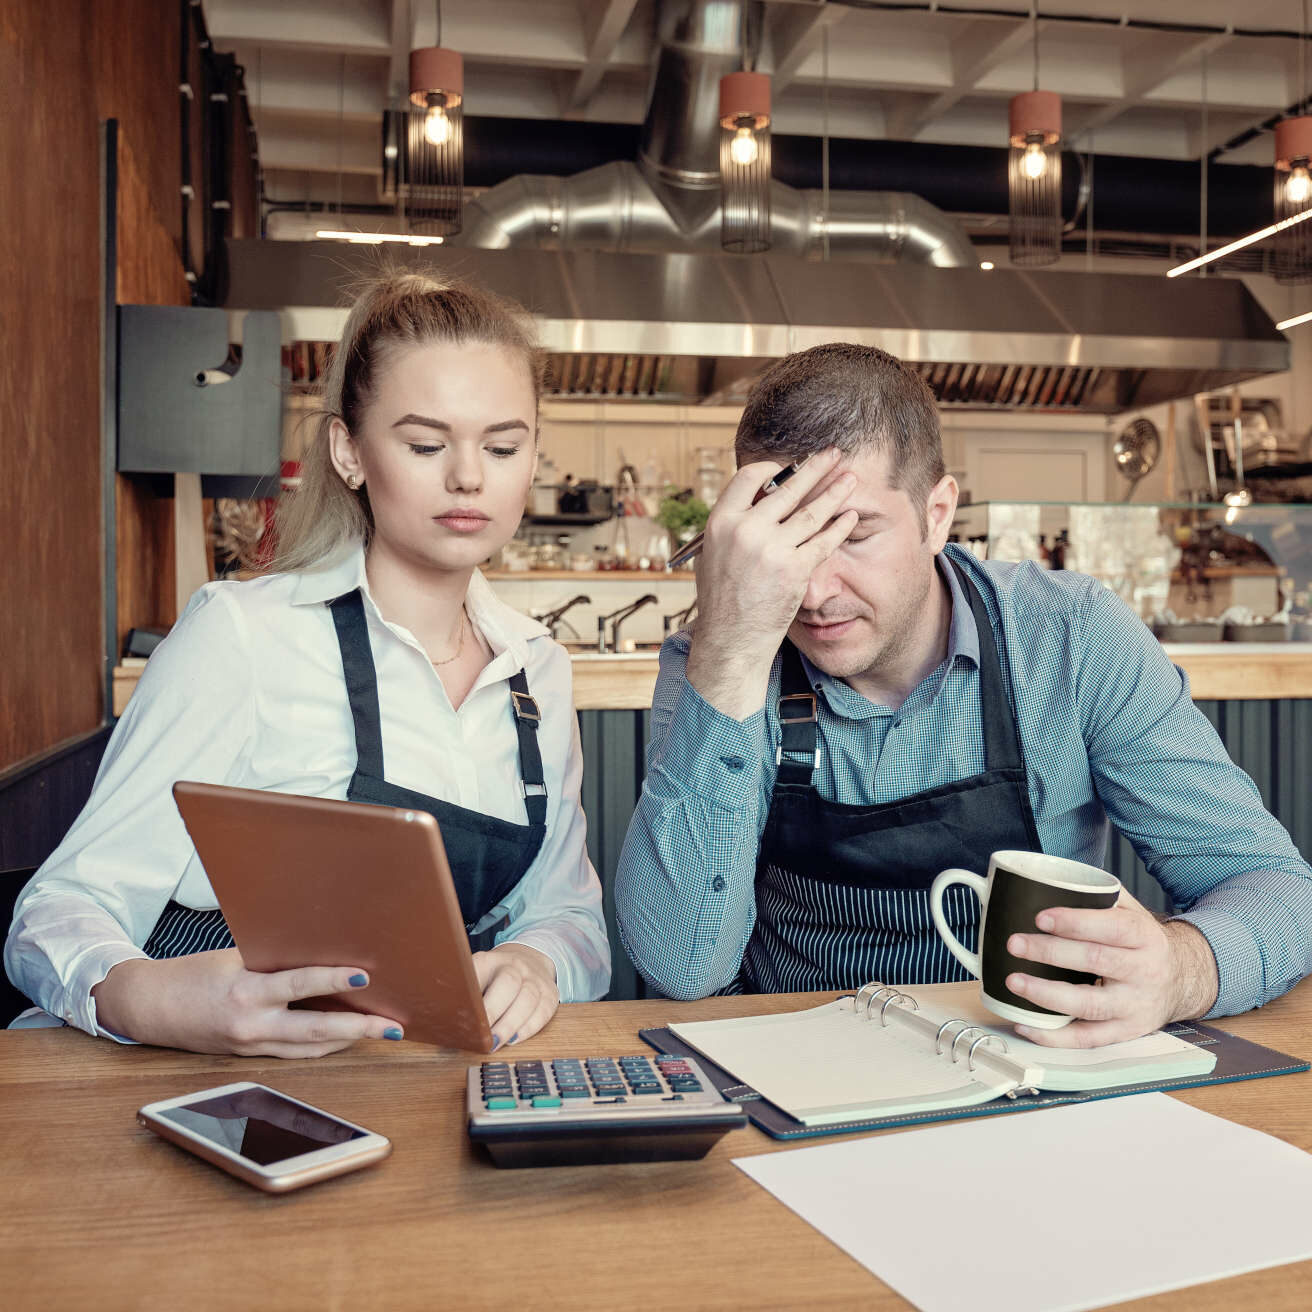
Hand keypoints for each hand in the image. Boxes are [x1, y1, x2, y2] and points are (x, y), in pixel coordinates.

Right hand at [91, 949, 404, 1057]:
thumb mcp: (234, 956)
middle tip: (393, 1026)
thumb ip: (274, 958)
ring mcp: (252, 1046)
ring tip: (383, 1031)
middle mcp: (251, 1025)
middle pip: (315, 1031)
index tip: (365, 976)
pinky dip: (323, 1045)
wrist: (150, 1007)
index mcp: (246, 992)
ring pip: (310, 1048)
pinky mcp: (251, 1056)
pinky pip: (295, 1053)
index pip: (300, 985)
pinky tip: (347, 1036)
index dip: (334, 981)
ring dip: (349, 1041)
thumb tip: (323, 949)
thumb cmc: (193, 973)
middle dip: (359, 1029)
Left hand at [472, 942, 559, 1047]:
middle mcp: (515, 965)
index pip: (480, 971)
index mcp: (490, 960)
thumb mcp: (476, 977)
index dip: (472, 995)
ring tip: (494, 1043)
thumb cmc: (494, 978)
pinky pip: (543, 1011)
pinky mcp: (550, 994)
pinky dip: (528, 1028)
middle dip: (493, 1011)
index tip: (463, 1017)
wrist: (529, 960)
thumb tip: (439, 1020)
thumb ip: (462, 993)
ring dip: (510, 1025)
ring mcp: (535, 979)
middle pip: (508, 983)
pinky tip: (514, 1039)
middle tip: (481, 1035)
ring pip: (527, 999)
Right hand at [687, 449, 858, 719]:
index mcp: (721, 522)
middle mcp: (745, 531)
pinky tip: (851, 516)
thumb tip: (754, 498)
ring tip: (850, 478)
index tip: (788, 466)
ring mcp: (771, 550)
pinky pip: (824, 541)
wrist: (730, 640)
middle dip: (815, 467)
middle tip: (833, 453)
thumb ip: (732, 524)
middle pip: (788, 488)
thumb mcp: (713, 553)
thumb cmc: (721, 598)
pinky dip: (840, 526)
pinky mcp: (794, 570)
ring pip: (812, 511)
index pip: (749, 477)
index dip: (772, 468)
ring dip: (835, 491)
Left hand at [1004, 887, 1220, 1047]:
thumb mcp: (1132, 911)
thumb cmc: (1142, 941)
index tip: (1041, 917)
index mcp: (1144, 935)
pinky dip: (1053, 1035)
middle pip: (1095, 961)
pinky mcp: (1125, 1032)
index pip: (1111, 927)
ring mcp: (1134, 1006)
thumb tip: (1050, 882)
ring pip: (1089, 1004)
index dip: (1075, 922)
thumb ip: (1099, 895)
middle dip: (1050, 952)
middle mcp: (1143, 971)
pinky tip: (1025, 1023)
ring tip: (1014, 981)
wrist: (1183, 979)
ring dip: (1046, 995)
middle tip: (1015, 943)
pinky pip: (1087, 1039)